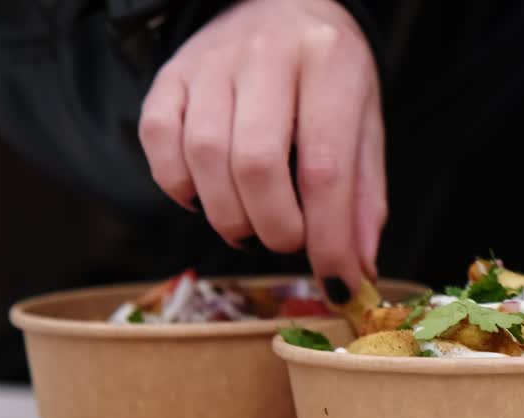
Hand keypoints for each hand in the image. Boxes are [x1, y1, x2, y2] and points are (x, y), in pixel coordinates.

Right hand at [138, 0, 385, 296]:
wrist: (282, 2)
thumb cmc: (328, 74)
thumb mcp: (364, 122)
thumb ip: (364, 195)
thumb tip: (357, 269)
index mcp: (329, 62)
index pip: (325, 168)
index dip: (329, 240)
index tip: (338, 283)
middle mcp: (266, 53)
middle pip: (257, 164)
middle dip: (274, 228)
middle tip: (287, 242)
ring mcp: (211, 61)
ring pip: (204, 157)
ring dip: (229, 216)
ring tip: (251, 226)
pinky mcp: (170, 74)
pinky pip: (160, 141)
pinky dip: (180, 187)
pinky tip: (207, 196)